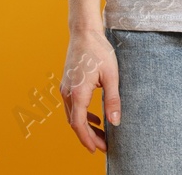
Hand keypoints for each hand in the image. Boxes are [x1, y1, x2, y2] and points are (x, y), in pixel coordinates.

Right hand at [59, 28, 119, 152]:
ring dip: (85, 127)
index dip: (87, 139)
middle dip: (88, 136)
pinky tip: (95, 118)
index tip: (98, 149)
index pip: (78, 124)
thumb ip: (113, 100)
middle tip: (104, 146)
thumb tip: (115, 122)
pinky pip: (73, 106)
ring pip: (72, 115)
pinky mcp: (68, 84)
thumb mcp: (111, 76)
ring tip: (101, 135)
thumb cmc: (99, 51)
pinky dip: (82, 115)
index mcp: (77, 93)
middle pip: (74, 123)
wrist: (84, 32)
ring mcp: (65, 88)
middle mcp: (67, 93)